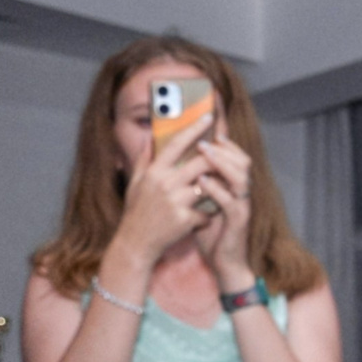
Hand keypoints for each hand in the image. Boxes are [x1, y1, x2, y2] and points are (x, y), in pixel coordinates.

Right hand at [114, 116, 215, 266]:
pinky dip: (209, 215)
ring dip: (217, 187)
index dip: (194, 129)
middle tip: (226, 160)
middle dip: (216, 160)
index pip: (176, 143)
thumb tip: (151, 137)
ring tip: (222, 189)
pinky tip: (206, 218)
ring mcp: (175, 201)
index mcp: (154, 171)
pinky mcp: (184, 219)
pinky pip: (207, 212)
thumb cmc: (136, 212)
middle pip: (200, 163)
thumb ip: (144, 159)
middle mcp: (164, 183)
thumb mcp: (136, 183)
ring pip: (208, 186)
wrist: (136, 243)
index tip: (208, 118)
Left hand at [194, 137, 255, 288]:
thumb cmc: (209, 233)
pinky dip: (217, 188)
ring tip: (204, 154)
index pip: (234, 156)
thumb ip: (191, 183)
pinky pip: (231, 200)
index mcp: (232, 186)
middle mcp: (240, 193)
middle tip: (203, 140)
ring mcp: (242, 205)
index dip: (225, 140)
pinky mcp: (239, 220)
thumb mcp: (199, 204)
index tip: (208, 125)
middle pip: (243, 161)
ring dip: (222, 163)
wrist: (223, 263)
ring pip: (241, 177)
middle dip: (224, 148)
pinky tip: (202, 182)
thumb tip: (171, 163)